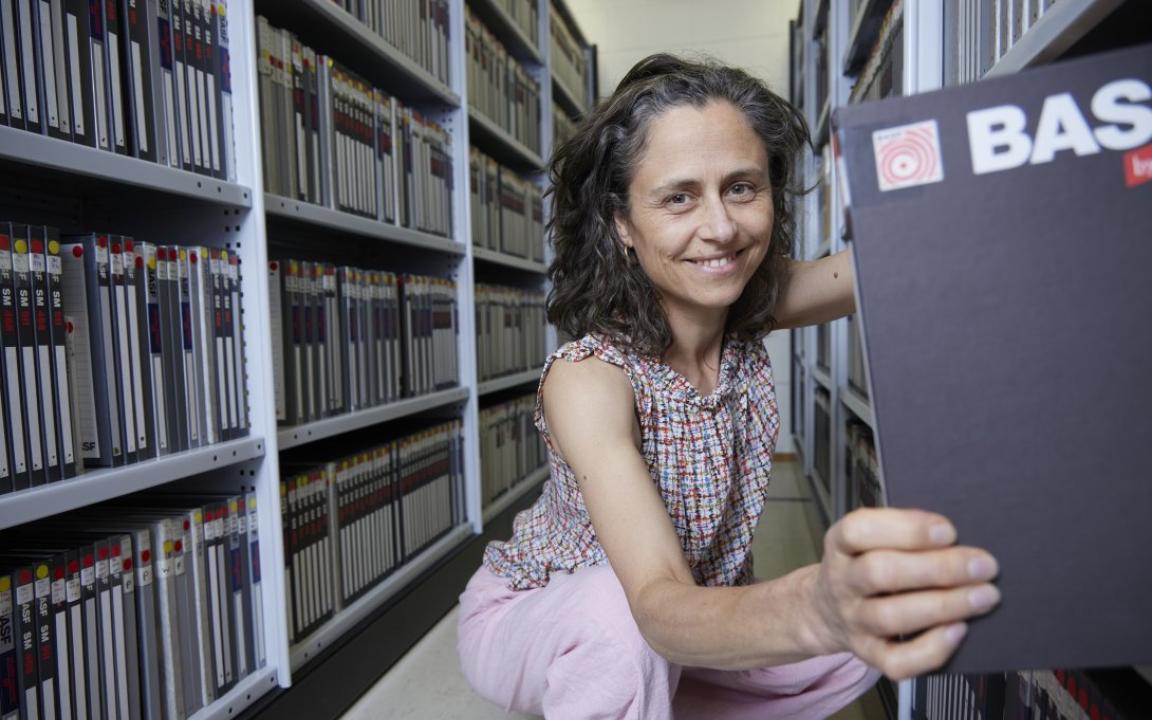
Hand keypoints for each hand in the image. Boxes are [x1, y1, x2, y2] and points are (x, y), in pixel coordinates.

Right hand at [807, 508, 999, 679]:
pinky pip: (896, 661)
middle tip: (983, 566)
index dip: (904, 529)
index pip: (859, 530)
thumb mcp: (869, 539)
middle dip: (938, 568)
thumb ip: (904, 534)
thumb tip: (959, 541)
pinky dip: (931, 649)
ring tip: (984, 596)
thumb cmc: (864, 564)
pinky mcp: (867, 653)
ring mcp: (853, 620)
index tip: (948, 531)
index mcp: (841, 545)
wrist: (826, 609)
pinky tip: (958, 631)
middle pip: (880, 573)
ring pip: (892, 617)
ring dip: (944, 605)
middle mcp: (842, 582)